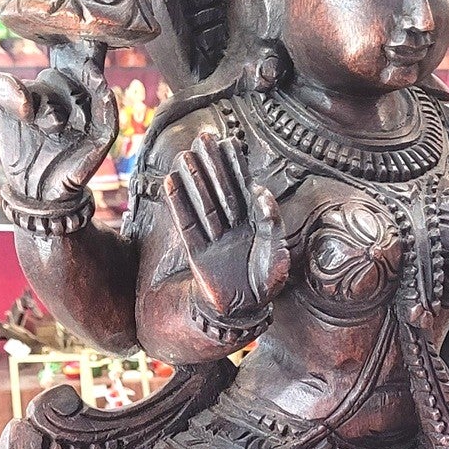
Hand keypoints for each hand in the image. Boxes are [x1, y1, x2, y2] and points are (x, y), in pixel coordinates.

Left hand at [0, 39, 117, 203]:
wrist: (31, 188)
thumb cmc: (20, 147)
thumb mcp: (3, 113)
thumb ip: (1, 89)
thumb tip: (14, 87)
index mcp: (55, 86)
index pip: (65, 57)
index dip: (70, 38)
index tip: (68, 18)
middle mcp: (76, 98)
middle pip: (74, 73)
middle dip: (55, 81)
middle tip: (33, 101)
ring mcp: (90, 118)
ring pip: (90, 91)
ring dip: (81, 85)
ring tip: (79, 79)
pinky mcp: (100, 139)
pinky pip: (109, 117)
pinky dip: (107, 101)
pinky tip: (102, 87)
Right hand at [164, 131, 289, 321]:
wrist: (246, 311)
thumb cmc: (266, 282)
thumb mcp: (277, 254)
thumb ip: (272, 223)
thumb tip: (261, 193)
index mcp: (255, 221)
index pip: (243, 186)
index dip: (236, 164)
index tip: (228, 140)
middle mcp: (233, 224)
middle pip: (221, 188)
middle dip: (212, 163)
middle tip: (202, 137)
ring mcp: (214, 237)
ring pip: (203, 202)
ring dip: (194, 179)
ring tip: (185, 155)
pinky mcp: (197, 252)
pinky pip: (187, 225)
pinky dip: (179, 205)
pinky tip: (171, 183)